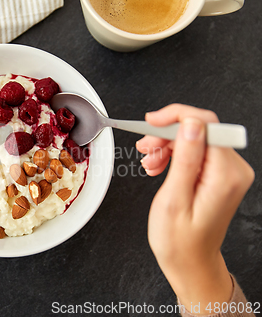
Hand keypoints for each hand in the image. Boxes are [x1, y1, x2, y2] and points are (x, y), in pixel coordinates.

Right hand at [136, 104, 253, 311]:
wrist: (190, 261)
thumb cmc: (180, 241)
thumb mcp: (174, 199)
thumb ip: (186, 159)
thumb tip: (191, 125)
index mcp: (225, 175)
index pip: (206, 124)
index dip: (176, 116)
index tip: (152, 121)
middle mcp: (233, 170)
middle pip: (199, 129)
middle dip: (167, 134)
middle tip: (145, 149)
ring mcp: (227, 172)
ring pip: (194, 138)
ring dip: (167, 145)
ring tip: (150, 162)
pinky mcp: (218, 174)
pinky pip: (195, 151)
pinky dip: (174, 154)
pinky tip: (159, 166)